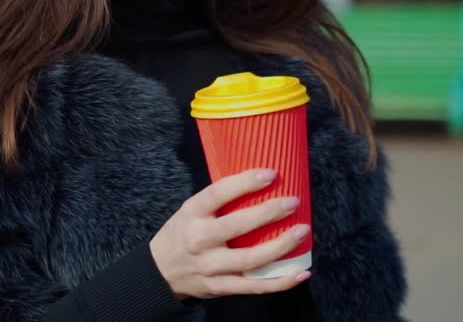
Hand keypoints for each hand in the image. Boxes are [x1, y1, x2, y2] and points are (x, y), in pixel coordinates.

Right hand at [149, 168, 310, 299]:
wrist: (160, 272)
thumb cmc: (182, 233)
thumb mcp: (190, 210)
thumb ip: (218, 202)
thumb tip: (260, 182)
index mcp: (192, 213)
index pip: (218, 193)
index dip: (245, 182)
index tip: (271, 174)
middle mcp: (199, 239)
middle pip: (238, 225)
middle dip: (269, 212)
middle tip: (293, 202)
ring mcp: (210, 266)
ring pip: (250, 259)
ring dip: (281, 246)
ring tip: (302, 231)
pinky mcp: (220, 287)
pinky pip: (254, 286)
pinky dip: (280, 282)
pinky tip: (301, 273)